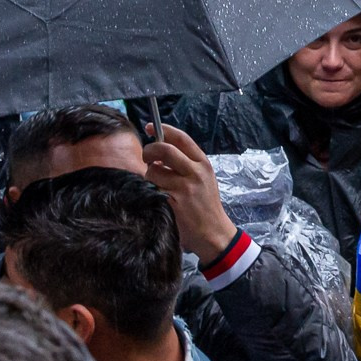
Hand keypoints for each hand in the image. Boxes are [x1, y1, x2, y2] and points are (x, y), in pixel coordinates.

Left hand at [141, 124, 239, 265]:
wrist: (214, 233)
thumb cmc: (205, 204)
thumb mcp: (203, 178)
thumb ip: (186, 163)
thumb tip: (160, 148)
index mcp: (203, 163)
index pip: (181, 138)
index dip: (163, 130)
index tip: (150, 127)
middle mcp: (195, 172)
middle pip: (164, 149)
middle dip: (149, 151)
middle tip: (146, 158)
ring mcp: (184, 188)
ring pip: (153, 171)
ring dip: (149, 177)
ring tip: (157, 185)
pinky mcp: (173, 202)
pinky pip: (152, 189)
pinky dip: (150, 190)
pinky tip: (158, 197)